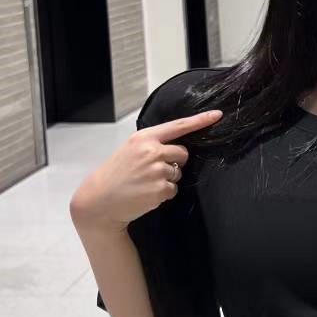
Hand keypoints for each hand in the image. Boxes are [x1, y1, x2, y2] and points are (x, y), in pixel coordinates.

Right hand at [69, 108, 221, 229]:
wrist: (99, 201)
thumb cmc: (115, 175)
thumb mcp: (130, 150)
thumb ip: (152, 145)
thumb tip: (176, 149)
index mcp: (143, 138)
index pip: (178, 126)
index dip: (200, 121)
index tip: (217, 115)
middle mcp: (152, 151)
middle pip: (183, 153)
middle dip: (176, 162)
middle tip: (154, 170)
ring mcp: (157, 171)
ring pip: (178, 173)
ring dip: (167, 180)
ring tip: (145, 183)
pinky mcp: (160, 189)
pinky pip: (172, 189)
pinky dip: (163, 193)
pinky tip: (146, 194)